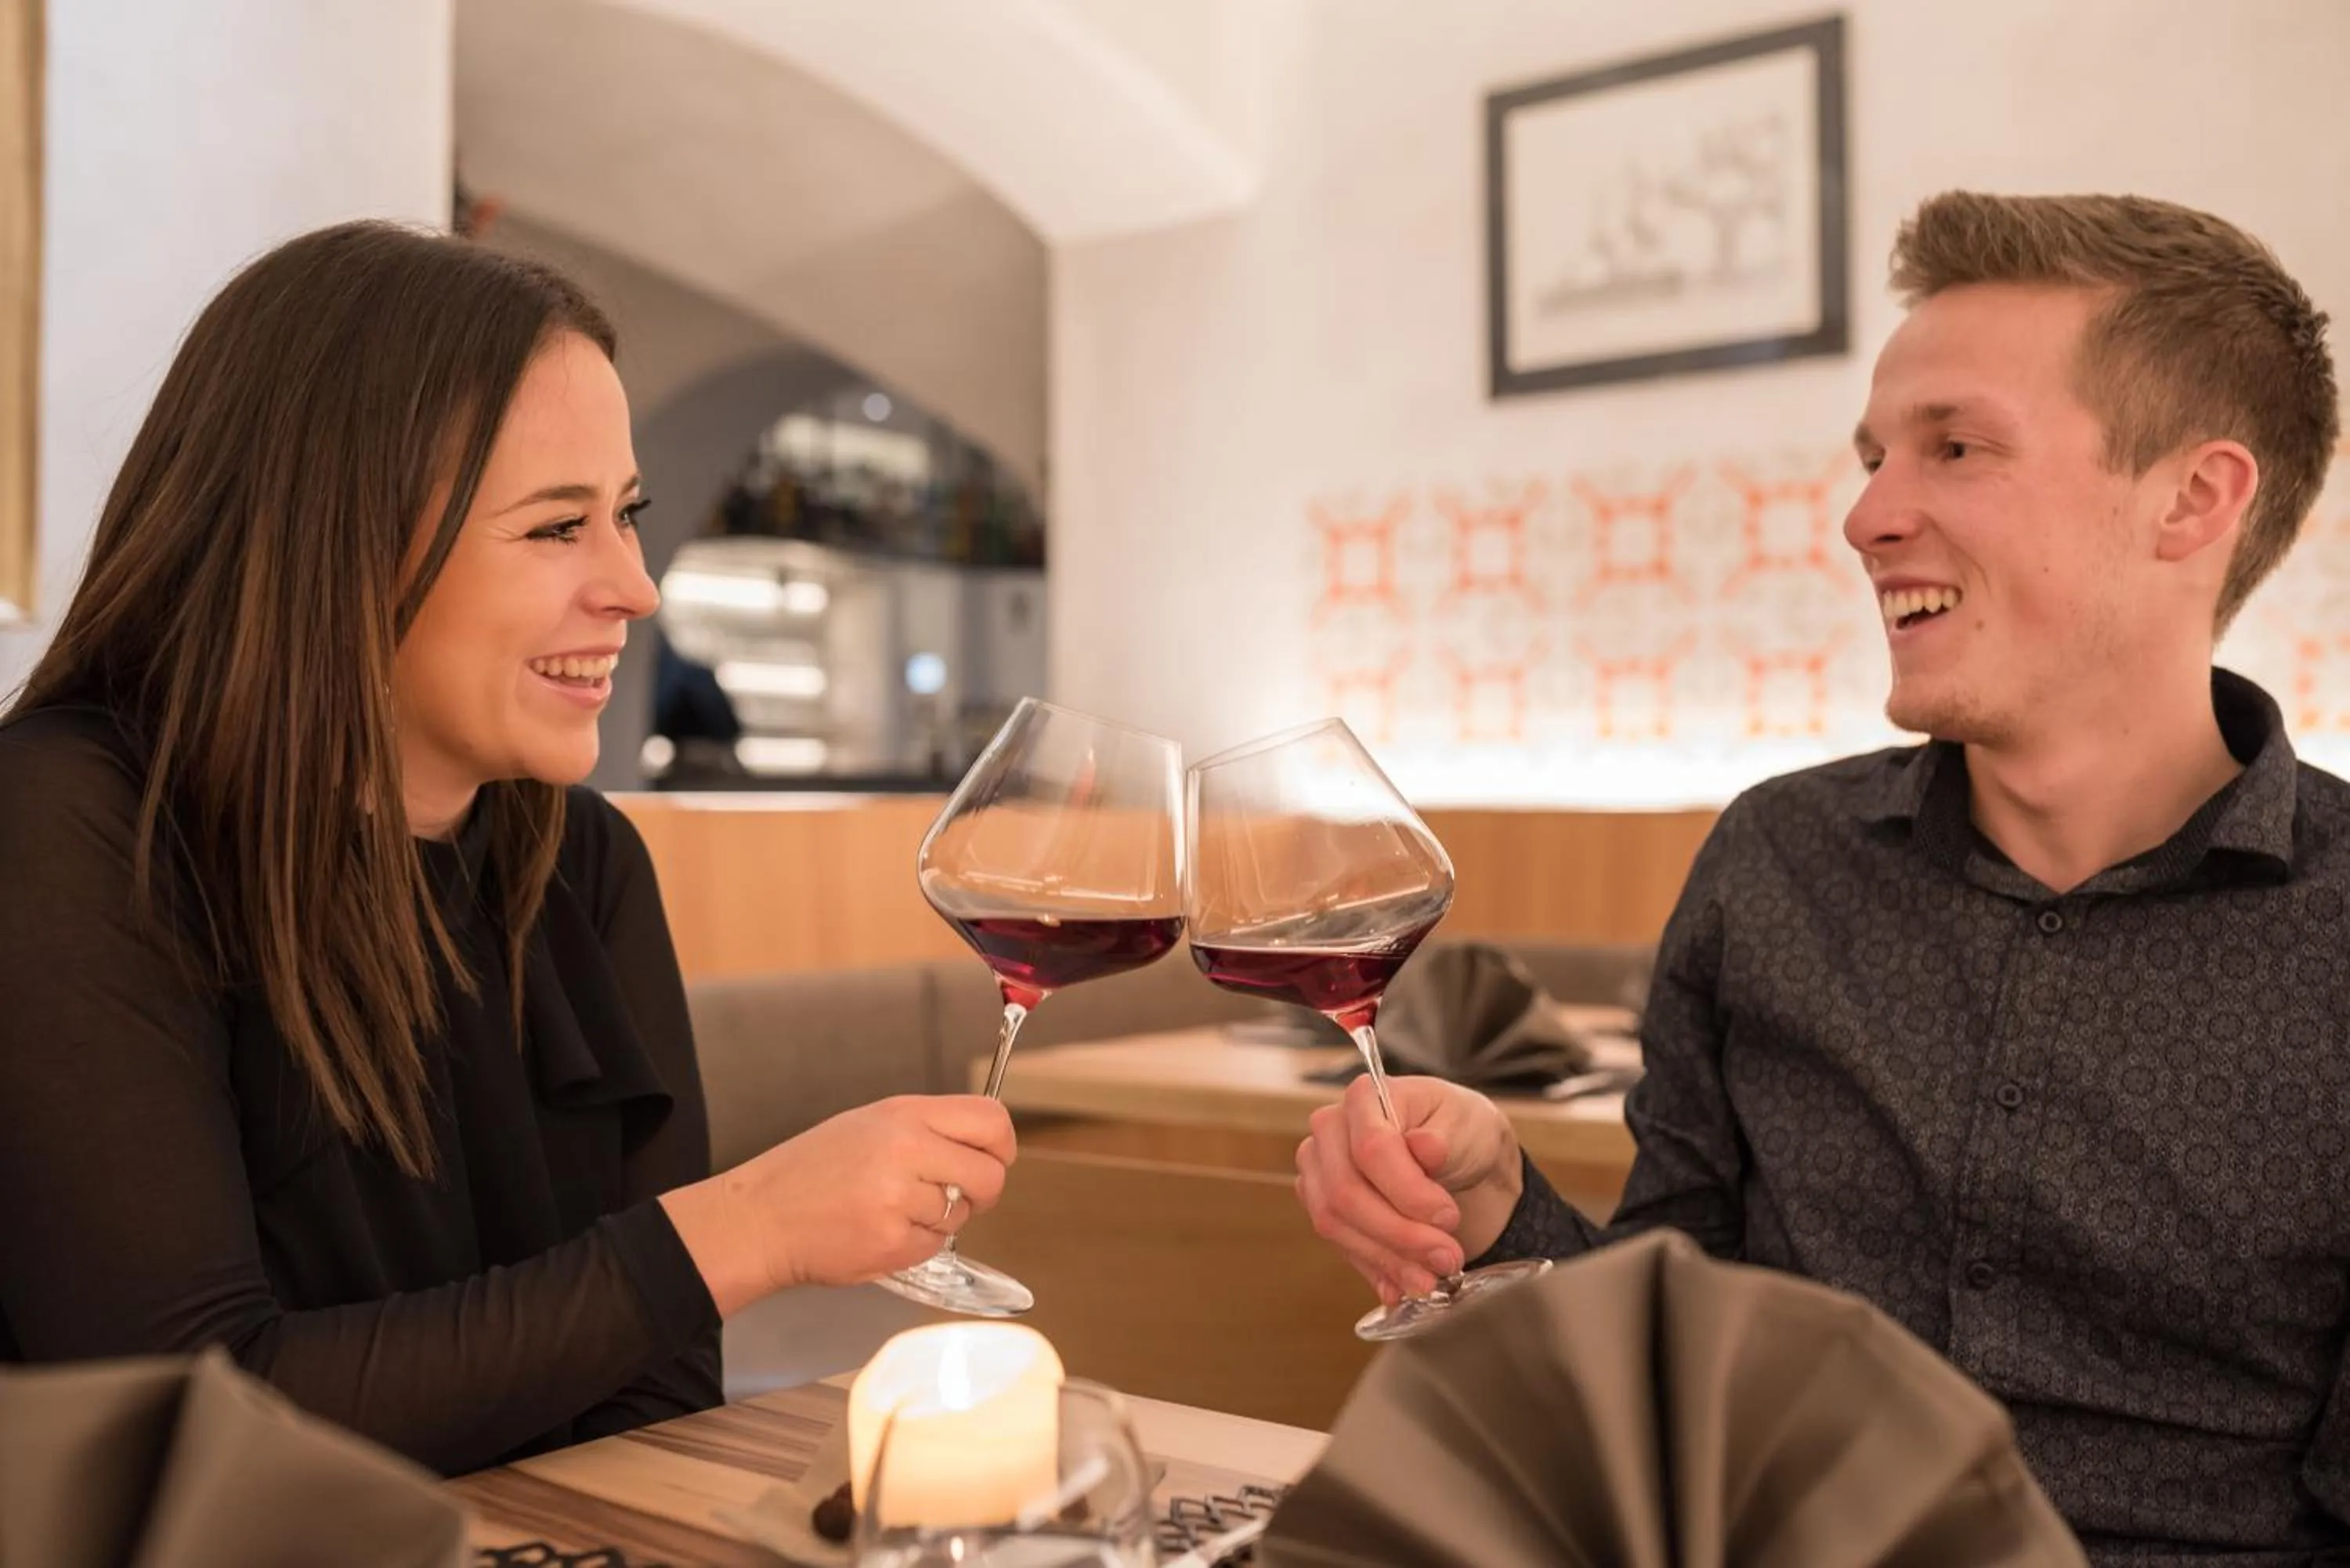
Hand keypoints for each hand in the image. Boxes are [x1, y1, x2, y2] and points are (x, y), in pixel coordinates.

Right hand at [662, 1095, 1016, 1313]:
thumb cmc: (814, 1170)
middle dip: (982, 1193)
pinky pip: (934, 1246)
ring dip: (938, 1220)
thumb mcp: (870, 1125)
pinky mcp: (892, 1241)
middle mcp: (906, 1149)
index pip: (989, 1119)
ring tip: (892, 1210)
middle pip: (989, 1174)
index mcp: (904, 1114)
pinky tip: (879, 1231)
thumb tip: (984, 1146)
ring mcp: (899, 1197)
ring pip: (959, 1214)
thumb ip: (927, 1130)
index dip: (1001, 1145)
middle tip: (956, 1197)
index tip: (994, 1158)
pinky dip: (915, 1245)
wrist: (762, 1217)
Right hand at [1294, 1076, 1521, 1305]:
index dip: (1407, 1190)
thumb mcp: (1467, 1124)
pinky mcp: (1324, 1207)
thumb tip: (1425, 1147)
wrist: (1458, 1159)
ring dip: (1387, 1258)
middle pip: (1345, 1192)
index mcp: (1365, 1097)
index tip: (1446, 1216)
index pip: (1370, 1148)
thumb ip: (1445, 1137)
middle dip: (1399, 1234)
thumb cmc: (1459, 1131)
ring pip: (1335, 1224)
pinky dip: (1375, 1269)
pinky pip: (1341, 1245)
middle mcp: (1330, 1131)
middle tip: (1446, 1257)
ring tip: (1430, 1279)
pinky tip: (1402, 1285)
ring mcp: (1320, 1170)